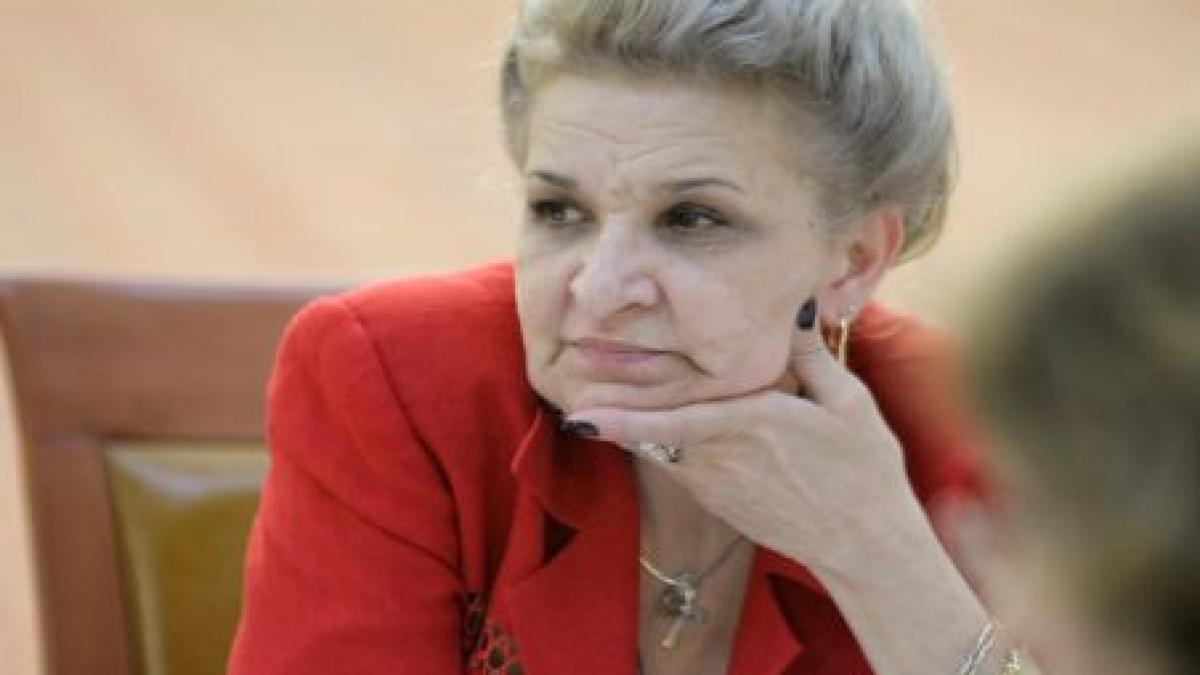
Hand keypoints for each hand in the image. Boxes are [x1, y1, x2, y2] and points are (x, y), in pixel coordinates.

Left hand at [567, 307, 924, 576]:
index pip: (674, 420)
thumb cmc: (863, 469)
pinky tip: (652, 428)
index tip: (579, 414)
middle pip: (654, 434)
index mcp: (753, 422)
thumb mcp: (849, 402)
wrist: (863, 544)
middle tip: (575, 392)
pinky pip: (677, 468)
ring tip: (598, 405)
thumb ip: (811, 354)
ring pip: (660, 451)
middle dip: (612, 415)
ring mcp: (717, 485)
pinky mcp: (718, 503)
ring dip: (632, 430)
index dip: (623, 419)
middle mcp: (724, 457)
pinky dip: (658, 447)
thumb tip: (798, 305)